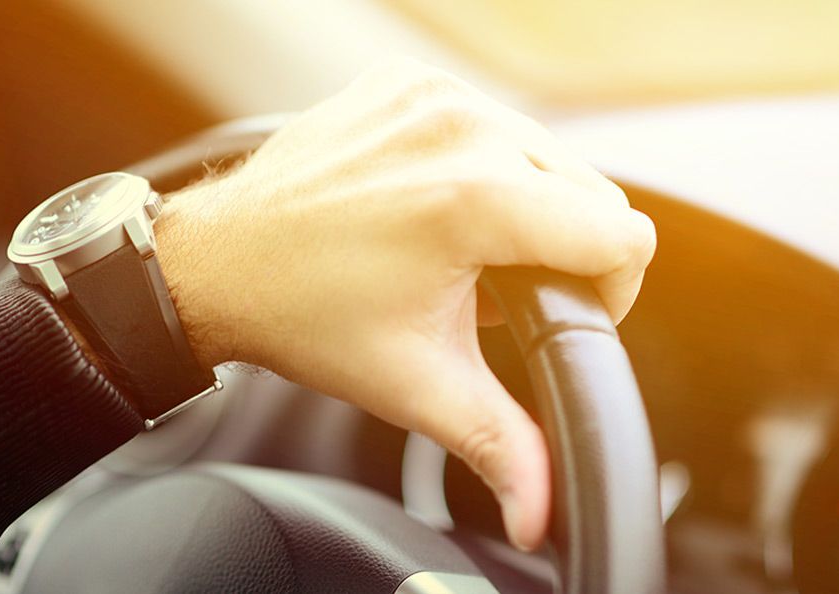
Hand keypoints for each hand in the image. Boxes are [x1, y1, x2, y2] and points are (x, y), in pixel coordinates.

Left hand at [155, 58, 655, 551]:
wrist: (217, 263)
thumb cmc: (302, 315)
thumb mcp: (415, 384)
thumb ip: (498, 444)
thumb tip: (538, 511)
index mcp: (475, 198)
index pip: (620, 233)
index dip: (610, 289)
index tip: (558, 312)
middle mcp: (461, 130)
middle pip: (593, 192)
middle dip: (568, 251)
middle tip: (501, 292)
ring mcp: (432, 98)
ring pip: (547, 154)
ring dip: (529, 207)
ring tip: (468, 252)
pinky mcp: (410, 85)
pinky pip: (493, 125)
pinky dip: (485, 167)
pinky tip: (440, 207)